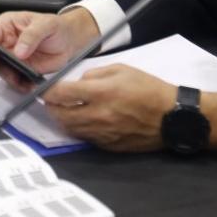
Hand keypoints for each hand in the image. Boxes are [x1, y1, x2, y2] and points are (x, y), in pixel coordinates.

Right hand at [0, 9, 98, 89]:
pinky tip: (29, 85)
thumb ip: (32, 35)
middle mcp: (6, 41)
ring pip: (2, 70)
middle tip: (12, 74)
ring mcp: (13, 57)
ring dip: (10, 78)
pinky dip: (20, 84)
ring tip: (24, 82)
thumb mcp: (46, 25)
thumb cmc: (56, 27)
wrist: (69, 40)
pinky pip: (15, 79)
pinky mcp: (21, 69)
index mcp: (7, 25)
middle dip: (0, 68)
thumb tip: (18, 51)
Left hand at [41, 64, 175, 151]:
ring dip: (63, 120)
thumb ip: (95, 75)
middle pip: (60, 115)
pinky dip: (80, 129)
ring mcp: (103, 134)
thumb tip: (77, 84)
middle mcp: (98, 116)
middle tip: (51, 101)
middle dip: (51, 107)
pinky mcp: (109, 146)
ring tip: (65, 110)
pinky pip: (86, 138)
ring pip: (71, 129)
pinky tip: (84, 121)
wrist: (172, 117)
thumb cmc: (149, 89)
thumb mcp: (121, 70)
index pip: (62, 93)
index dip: (48, 91)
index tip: (44, 88)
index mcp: (101, 94)